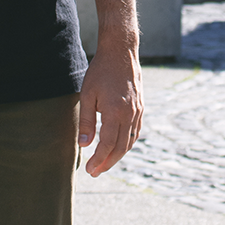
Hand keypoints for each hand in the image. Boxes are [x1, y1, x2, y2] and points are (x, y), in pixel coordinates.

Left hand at [78, 43, 142, 176]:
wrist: (121, 51)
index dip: (98, 160)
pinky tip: (118, 146)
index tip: (89, 170)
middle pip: (120, 148)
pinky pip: (135, 131)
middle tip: (95, 172)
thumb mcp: (87, 94)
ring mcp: (137, 111)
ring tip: (105, 163)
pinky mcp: (140, 107)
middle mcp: (130, 114)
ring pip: (130, 141)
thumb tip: (84, 144)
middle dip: (107, 163)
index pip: (107, 145)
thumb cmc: (100, 71)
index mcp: (115, 112)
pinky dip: (127, 143)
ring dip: (118, 155)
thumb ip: (86, 121)